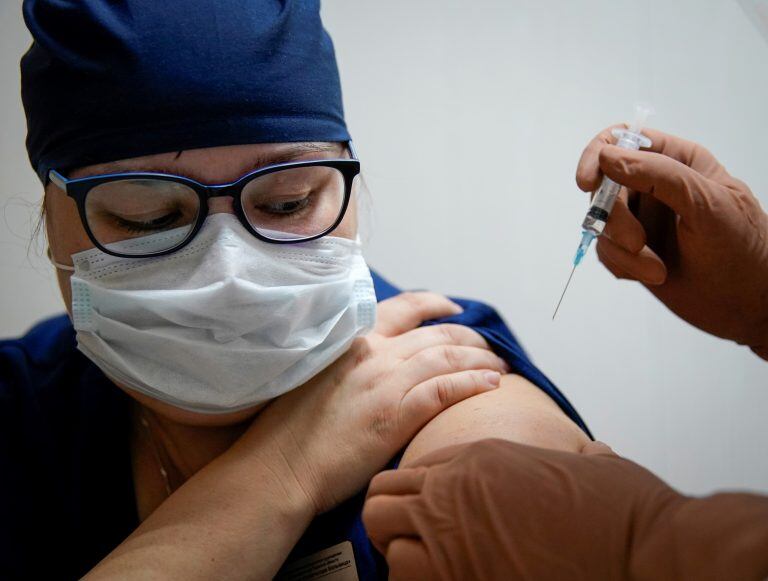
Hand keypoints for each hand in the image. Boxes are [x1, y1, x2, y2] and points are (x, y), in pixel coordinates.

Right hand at [239, 292, 508, 513]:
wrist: (278, 466)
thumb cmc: (291, 431)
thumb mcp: (315, 375)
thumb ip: (348, 361)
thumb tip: (374, 363)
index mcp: (352, 340)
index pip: (404, 307)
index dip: (435, 304)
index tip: (454, 309)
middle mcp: (373, 353)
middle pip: (435, 333)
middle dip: (469, 336)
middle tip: (487, 346)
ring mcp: (385, 382)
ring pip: (447, 357)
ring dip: (480, 359)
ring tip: (500, 366)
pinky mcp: (396, 415)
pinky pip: (446, 390)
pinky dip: (473, 383)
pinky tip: (492, 386)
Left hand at [363, 438, 685, 580]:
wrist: (640, 545)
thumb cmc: (620, 509)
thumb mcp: (592, 465)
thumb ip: (574, 458)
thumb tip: (592, 456)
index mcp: (481, 457)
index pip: (412, 471)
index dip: (415, 497)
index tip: (426, 516)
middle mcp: (453, 487)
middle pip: (381, 499)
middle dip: (389, 521)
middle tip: (413, 543)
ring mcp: (450, 529)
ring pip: (381, 534)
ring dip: (399, 553)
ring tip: (428, 568)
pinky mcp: (455, 572)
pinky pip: (403, 576)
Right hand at [576, 127, 767, 358]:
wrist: (747, 305)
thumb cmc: (742, 250)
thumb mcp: (706, 204)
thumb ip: (659, 175)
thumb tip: (608, 156)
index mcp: (678, 161)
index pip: (624, 140)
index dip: (598, 155)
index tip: (588, 183)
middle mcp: (655, 185)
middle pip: (605, 186)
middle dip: (614, 219)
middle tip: (637, 243)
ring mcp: (642, 219)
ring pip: (601, 222)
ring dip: (622, 250)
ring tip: (656, 269)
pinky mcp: (633, 250)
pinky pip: (605, 250)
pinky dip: (622, 266)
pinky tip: (651, 274)